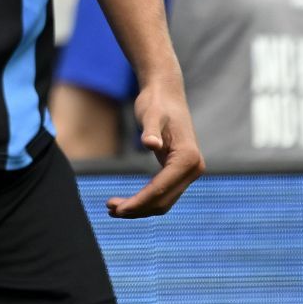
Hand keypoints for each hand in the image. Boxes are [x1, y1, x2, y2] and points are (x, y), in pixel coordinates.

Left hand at [106, 76, 203, 217]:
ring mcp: (187, 171)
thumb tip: (151, 144)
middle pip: (163, 200)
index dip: (139, 202)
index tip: (118, 209)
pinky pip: (163, 192)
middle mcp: (193, 168)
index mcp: (188, 158)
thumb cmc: (156, 102)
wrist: (165, 93)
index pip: (160, 189)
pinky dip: (145, 200)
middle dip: (137, 208)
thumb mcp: (151, 114)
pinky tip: (127, 201)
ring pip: (164, 201)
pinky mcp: (179, 170)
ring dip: (140, 208)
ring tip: (112, 209)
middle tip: (110, 210)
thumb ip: (151, 130)